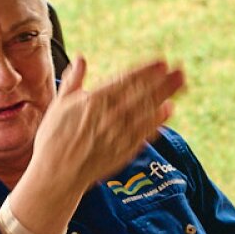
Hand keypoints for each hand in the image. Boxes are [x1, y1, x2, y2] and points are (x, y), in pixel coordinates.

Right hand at [27, 56, 186, 200]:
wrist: (56, 174)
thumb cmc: (54, 138)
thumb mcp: (59, 105)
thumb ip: (73, 80)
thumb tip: (81, 58)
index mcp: (93, 102)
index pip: (125, 81)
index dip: (145, 71)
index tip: (161, 62)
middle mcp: (109, 116)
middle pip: (141, 95)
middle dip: (162, 81)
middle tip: (180, 70)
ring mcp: (118, 134)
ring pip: (146, 111)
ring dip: (165, 95)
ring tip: (180, 84)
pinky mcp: (124, 151)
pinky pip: (144, 132)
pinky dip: (157, 120)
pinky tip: (168, 109)